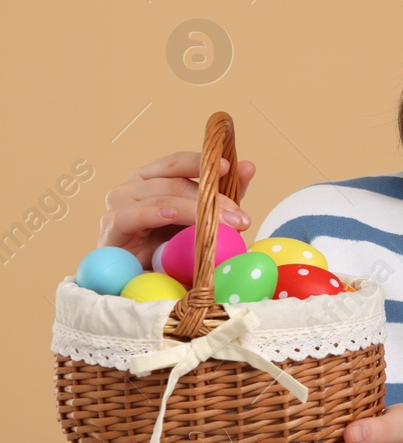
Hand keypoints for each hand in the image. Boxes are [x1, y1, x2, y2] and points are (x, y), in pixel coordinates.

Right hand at [100, 151, 256, 267]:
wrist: (141, 280)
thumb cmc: (171, 246)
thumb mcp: (203, 219)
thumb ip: (224, 194)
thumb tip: (249, 166)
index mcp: (154, 177)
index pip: (178, 162)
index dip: (203, 162)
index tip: (231, 168)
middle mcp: (134, 185)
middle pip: (176, 182)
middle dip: (212, 198)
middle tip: (240, 217)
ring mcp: (120, 203)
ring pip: (162, 197)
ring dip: (196, 210)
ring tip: (225, 226)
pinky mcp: (111, 226)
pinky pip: (133, 215)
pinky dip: (154, 213)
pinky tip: (172, 215)